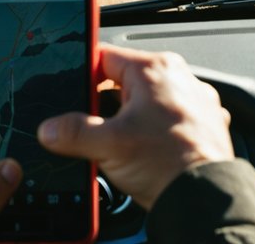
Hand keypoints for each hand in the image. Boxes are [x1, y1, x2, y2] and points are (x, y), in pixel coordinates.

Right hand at [38, 44, 233, 209]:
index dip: (83, 76)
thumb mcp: (108, 146)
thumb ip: (73, 132)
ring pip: (147, 101)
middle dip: (107, 104)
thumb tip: (50, 128)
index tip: (73, 94)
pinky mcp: (203, 121)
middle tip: (98, 128)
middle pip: (125, 81)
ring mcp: (194, 99)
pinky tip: (146, 149)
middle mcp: (179, 77)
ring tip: (124, 143)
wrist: (204, 197)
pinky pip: (167, 117)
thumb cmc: (168, 163)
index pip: (105, 57)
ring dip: (131, 118)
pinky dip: (154, 129)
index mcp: (155, 69)